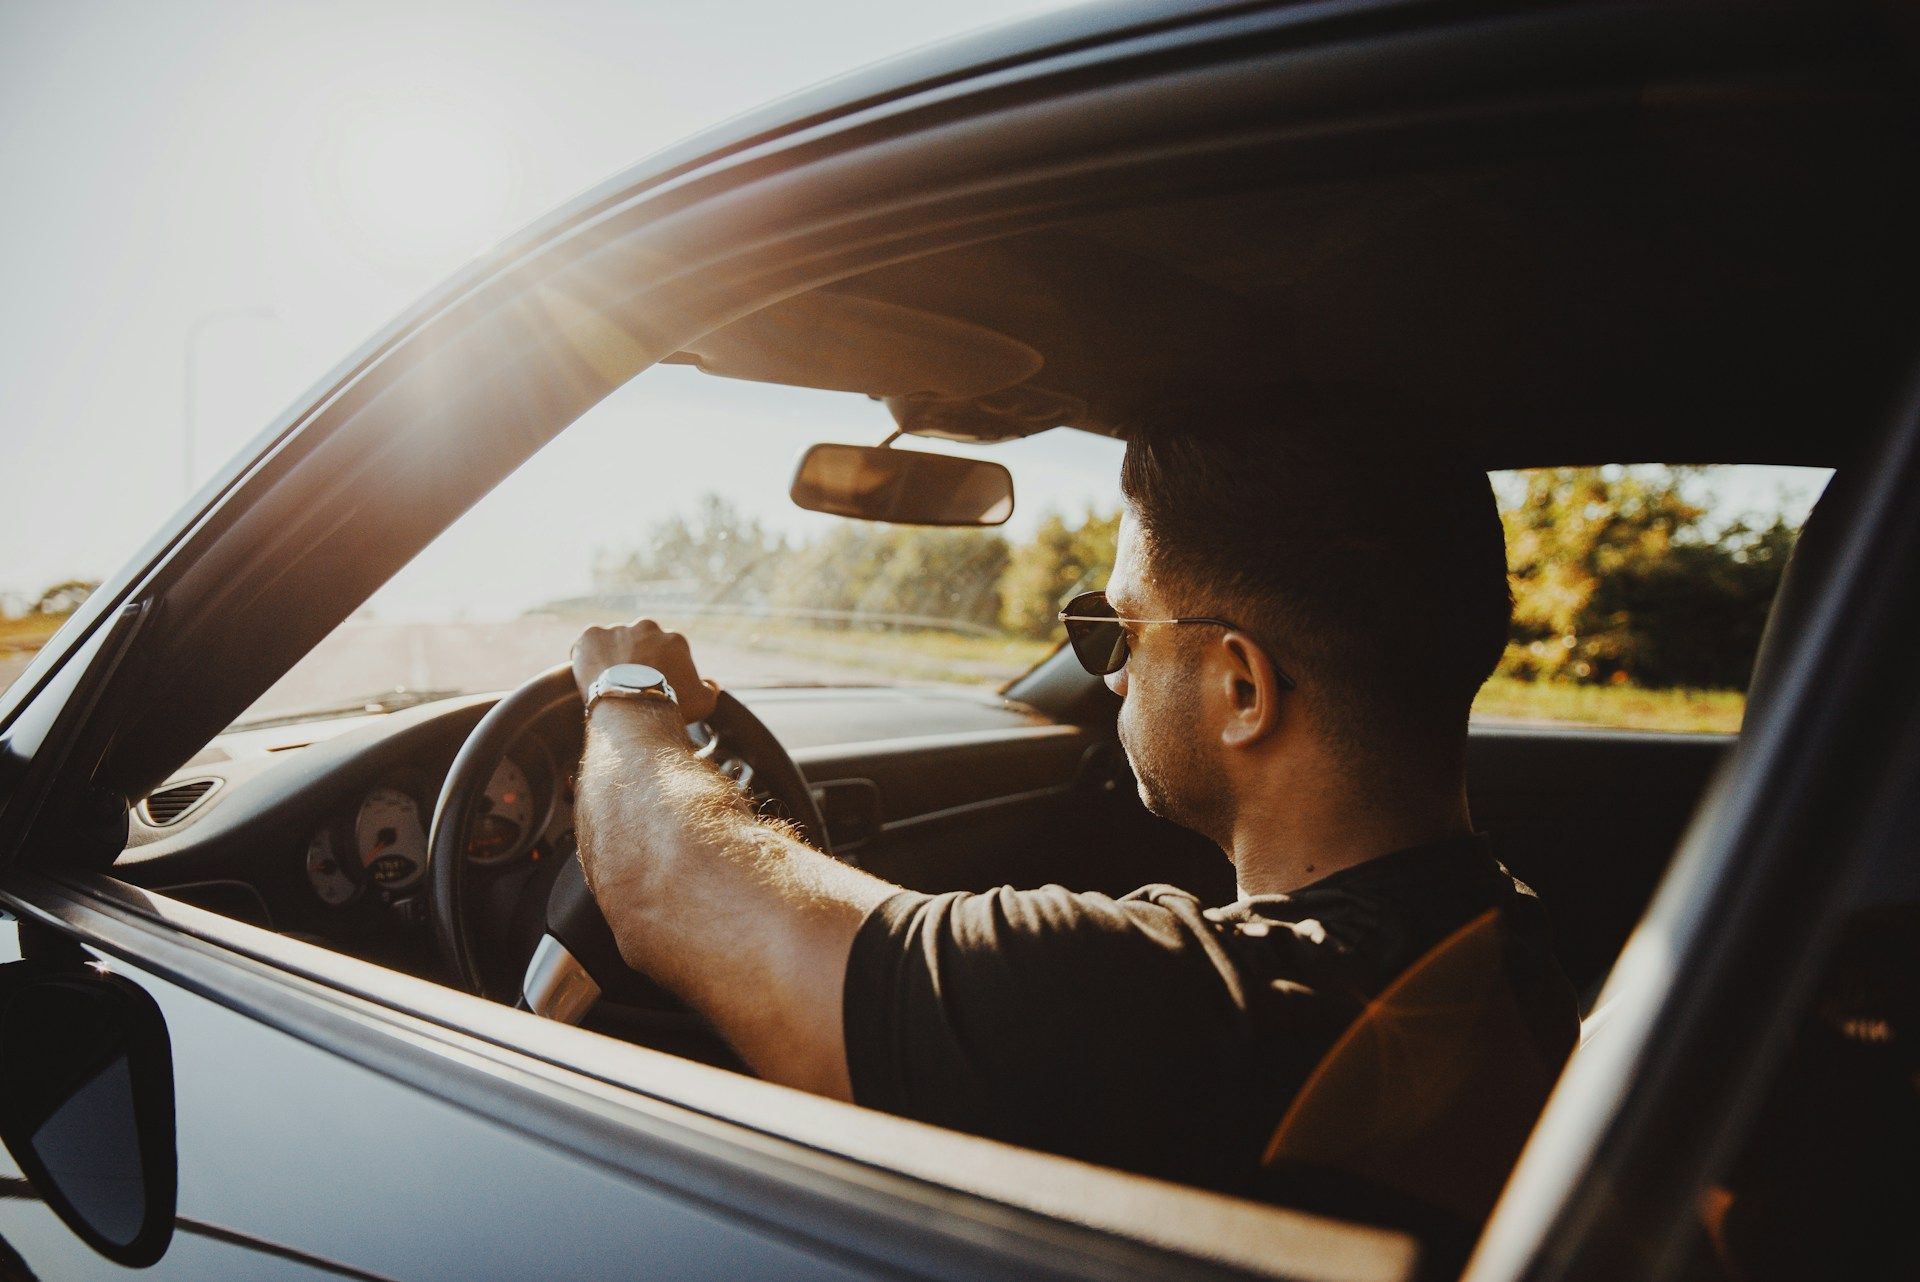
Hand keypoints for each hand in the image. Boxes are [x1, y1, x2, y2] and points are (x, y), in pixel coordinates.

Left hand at [569, 619, 719, 723]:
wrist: (634, 707)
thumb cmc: (672, 706)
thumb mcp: (704, 702)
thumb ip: (710, 689)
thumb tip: (711, 683)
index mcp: (674, 639)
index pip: (666, 652)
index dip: (658, 670)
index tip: (650, 687)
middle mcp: (648, 627)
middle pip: (639, 643)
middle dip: (635, 659)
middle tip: (629, 685)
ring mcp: (618, 629)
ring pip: (613, 643)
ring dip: (611, 658)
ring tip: (607, 684)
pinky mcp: (591, 635)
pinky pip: (586, 646)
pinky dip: (586, 658)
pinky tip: (590, 678)